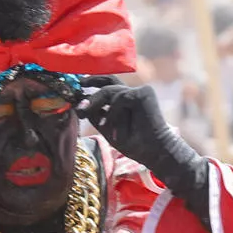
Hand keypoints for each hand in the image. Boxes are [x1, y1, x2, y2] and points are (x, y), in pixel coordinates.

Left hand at [78, 77, 194, 171]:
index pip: (107, 83)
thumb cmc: (133, 142)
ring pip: (110, 91)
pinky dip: (113, 112)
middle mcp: (132, 93)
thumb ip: (95, 115)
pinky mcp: (144, 93)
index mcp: (124, 100)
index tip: (79, 84)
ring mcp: (139, 92)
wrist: (153, 151)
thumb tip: (79, 104)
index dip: (93, 81)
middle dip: (91, 85)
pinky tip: (110, 124)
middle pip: (108, 80)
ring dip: (102, 108)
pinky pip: (120, 97)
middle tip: (80, 97)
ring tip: (101, 124)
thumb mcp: (107, 127)